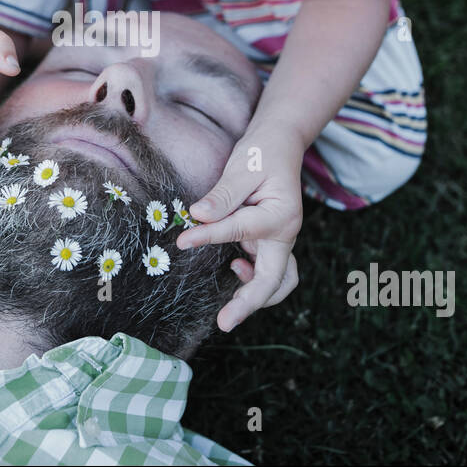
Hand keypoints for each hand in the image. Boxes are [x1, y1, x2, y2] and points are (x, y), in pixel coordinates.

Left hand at [176, 124, 304, 330]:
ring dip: (254, 297)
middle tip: (224, 322)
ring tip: (229, 307)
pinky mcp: (267, 241)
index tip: (181, 242)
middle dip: (249, 304)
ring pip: (275, 282)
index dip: (209, 237)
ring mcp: (277, 240)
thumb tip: (197, 216)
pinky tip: (234, 269)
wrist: (279, 144)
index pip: (241, 231)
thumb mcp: (242, 168)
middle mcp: (285, 233)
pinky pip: (266, 271)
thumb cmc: (262, 153)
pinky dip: (253, 281)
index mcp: (281, 216)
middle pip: (274, 280)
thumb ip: (222, 195)